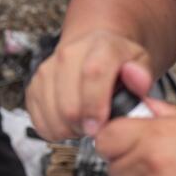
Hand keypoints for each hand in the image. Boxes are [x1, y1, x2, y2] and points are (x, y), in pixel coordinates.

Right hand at [26, 30, 150, 139]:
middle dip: (85, 126)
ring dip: (70, 129)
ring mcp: (47, 71)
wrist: (92, 48)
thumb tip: (139, 82)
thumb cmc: (117, 62)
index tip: (99, 127)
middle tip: (98, 126)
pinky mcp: (33, 87)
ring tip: (85, 122)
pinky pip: (39, 121)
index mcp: (100, 46)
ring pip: (53, 117)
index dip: (95, 106)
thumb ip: (142, 74)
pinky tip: (69, 121)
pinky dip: (55, 129)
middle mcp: (69, 55)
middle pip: (69, 105)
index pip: (92, 74)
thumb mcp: (141, 63)